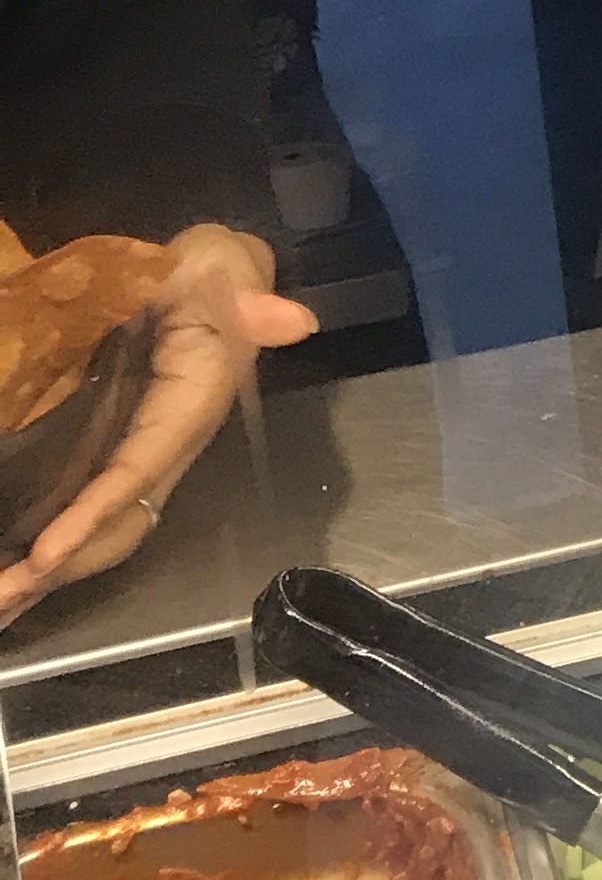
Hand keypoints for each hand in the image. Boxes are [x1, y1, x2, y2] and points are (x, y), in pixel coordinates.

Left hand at [0, 225, 315, 632]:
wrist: (204, 277)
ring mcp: (136, 457)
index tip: (44, 555)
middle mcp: (165, 447)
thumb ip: (247, 298)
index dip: (93, 515)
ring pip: (96, 532)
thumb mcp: (222, 271)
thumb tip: (294, 321)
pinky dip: (47, 552)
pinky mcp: (112, 454)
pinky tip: (14, 576)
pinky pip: (82, 515)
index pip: (137, 470)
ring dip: (48, 575)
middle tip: (1, 603)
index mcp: (187, 407)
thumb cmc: (209, 272)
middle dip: (60, 568)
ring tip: (0, 608)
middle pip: (115, 525)